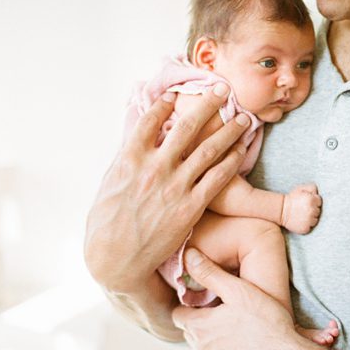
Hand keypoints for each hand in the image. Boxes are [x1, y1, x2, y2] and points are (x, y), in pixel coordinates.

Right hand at [84, 85, 249, 294]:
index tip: (180, 93)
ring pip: (208, 150)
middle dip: (208, 105)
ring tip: (242, 118)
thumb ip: (127, 152)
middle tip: (223, 89)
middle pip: (187, 127)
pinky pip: (217, 179)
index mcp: (130, 159)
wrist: (116, 260)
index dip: (167, 104)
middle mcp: (154, 169)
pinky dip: (230, 161)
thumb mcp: (109, 180)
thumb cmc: (107, 221)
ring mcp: (174, 188)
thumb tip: (136, 123)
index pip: (152, 120)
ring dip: (228, 131)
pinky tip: (240, 150)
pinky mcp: (190, 207)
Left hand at [172, 247, 312, 349]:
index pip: (178, 314)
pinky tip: (250, 343)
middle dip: (201, 320)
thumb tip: (189, 256)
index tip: (204, 296)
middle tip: (222, 308)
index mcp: (200, 328)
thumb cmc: (266, 325)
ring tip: (238, 324)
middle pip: (191, 331)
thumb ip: (211, 273)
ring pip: (207, 347)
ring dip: (215, 337)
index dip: (188, 304)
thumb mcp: (239, 291)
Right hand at [281, 183, 321, 233]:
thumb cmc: (291, 199)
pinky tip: (300, 221)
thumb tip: (317, 192)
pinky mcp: (305, 228)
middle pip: (318, 211)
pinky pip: (310, 227)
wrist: (281, 211)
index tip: (307, 203)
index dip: (313, 202)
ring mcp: (309, 220)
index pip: (319, 202)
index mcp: (312, 200)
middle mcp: (312, 210)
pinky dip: (306, 225)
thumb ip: (311, 187)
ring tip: (302, 215)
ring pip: (315, 220)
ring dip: (310, 218)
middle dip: (312, 210)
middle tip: (304, 209)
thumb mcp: (300, 188)